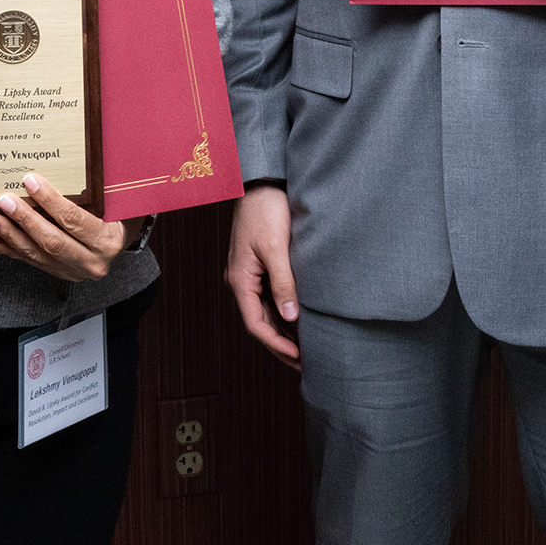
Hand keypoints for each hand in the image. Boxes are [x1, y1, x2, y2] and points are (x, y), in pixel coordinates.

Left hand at [0, 173, 135, 281]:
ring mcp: (76, 271)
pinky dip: (12, 250)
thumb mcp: (113, 200)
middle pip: (52, 240)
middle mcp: (93, 260)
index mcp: (109, 240)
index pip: (74, 219)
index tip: (30, 181)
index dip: (50, 200)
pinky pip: (32, 262)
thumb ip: (96, 188)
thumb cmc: (117, 213)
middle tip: (4, 201)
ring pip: (38, 254)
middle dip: (25, 220)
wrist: (121, 240)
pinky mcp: (61, 274)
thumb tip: (67, 158)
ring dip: (12, 236)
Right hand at [225, 185, 299, 368]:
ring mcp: (251, 273)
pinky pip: (270, 295)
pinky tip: (300, 318)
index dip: (276, 344)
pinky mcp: (261, 264)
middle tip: (305, 362)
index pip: (255, 323)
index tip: (298, 357)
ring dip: (283, 329)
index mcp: (240, 279)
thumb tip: (290, 317)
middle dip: (281, 343)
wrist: (260, 182)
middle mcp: (242, 280)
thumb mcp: (275, 248)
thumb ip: (283, 283)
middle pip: (260, 321)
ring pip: (266, 310)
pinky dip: (284, 310)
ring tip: (306, 346)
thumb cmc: (264, 210)